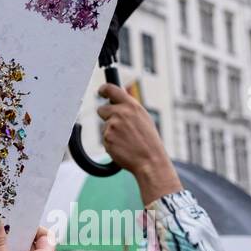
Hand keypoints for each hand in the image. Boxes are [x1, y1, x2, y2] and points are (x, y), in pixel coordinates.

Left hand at [97, 83, 181, 202]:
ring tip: (126, 140)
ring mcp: (113, 125)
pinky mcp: (107, 137)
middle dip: (106, 117)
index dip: (103, 89)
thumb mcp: (143, 118)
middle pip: (101, 109)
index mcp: (132, 106)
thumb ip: (130, 109)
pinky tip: (123, 147)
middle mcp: (121, 113)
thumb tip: (117, 99)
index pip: (111, 89)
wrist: (150, 160)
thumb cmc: (149, 142)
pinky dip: (110, 142)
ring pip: (104, 126)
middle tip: (118, 127)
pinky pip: (104, 138)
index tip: (101, 91)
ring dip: (111, 132)